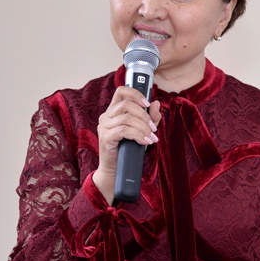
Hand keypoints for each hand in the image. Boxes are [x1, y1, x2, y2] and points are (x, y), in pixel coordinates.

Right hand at [93, 86, 160, 203]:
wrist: (116, 169)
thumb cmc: (129, 148)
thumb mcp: (143, 130)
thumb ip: (151, 117)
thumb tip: (155, 103)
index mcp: (114, 110)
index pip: (121, 91)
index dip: (135, 93)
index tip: (148, 103)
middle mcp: (106, 115)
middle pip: (126, 104)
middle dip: (144, 115)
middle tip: (153, 128)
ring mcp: (104, 126)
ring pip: (127, 118)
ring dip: (143, 128)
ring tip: (151, 138)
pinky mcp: (105, 137)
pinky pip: (124, 131)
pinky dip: (138, 135)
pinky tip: (145, 142)